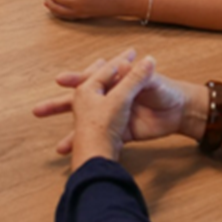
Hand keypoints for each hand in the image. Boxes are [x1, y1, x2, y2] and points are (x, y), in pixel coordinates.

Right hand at [34, 51, 195, 157]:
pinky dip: (90, 147)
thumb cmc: (167, 90)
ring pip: (85, 124)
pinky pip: (101, 139)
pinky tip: (80, 156)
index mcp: (115, 83)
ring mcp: (113, 116)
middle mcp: (109, 98)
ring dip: (70, 134)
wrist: (184, 111)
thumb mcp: (151, 81)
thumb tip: (123, 65)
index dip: (76, 78)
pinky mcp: (121, 132)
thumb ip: (136, 76)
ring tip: (58, 147)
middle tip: (37, 111)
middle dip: (57, 106)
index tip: (60, 80)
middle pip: (78, 102)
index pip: (90, 79)